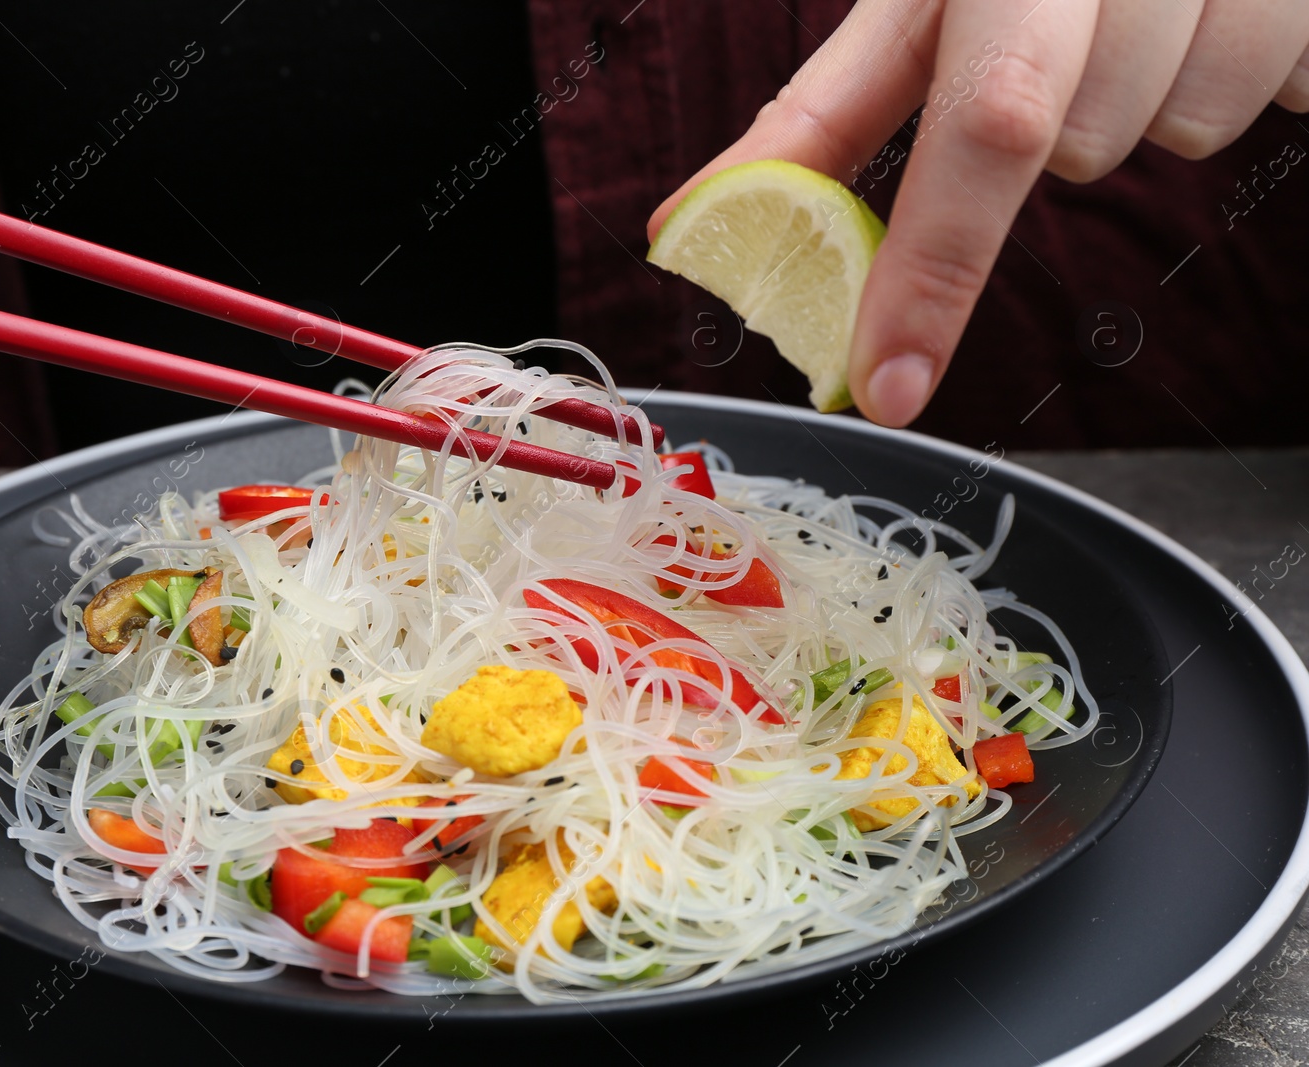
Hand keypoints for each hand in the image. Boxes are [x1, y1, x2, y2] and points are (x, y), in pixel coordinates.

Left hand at [648, 0, 1308, 425]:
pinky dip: (1234, 77)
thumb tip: (683, 228)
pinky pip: (1272, 95)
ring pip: (1171, 126)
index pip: (981, 129)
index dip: (934, 270)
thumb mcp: (920, 7)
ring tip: (1138, 15)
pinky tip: (1210, 12)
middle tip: (1058, 49)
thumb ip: (817, 120)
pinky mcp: (1307, 0)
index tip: (889, 388)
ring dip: (1143, 101)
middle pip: (1084, 144)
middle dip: (1056, 131)